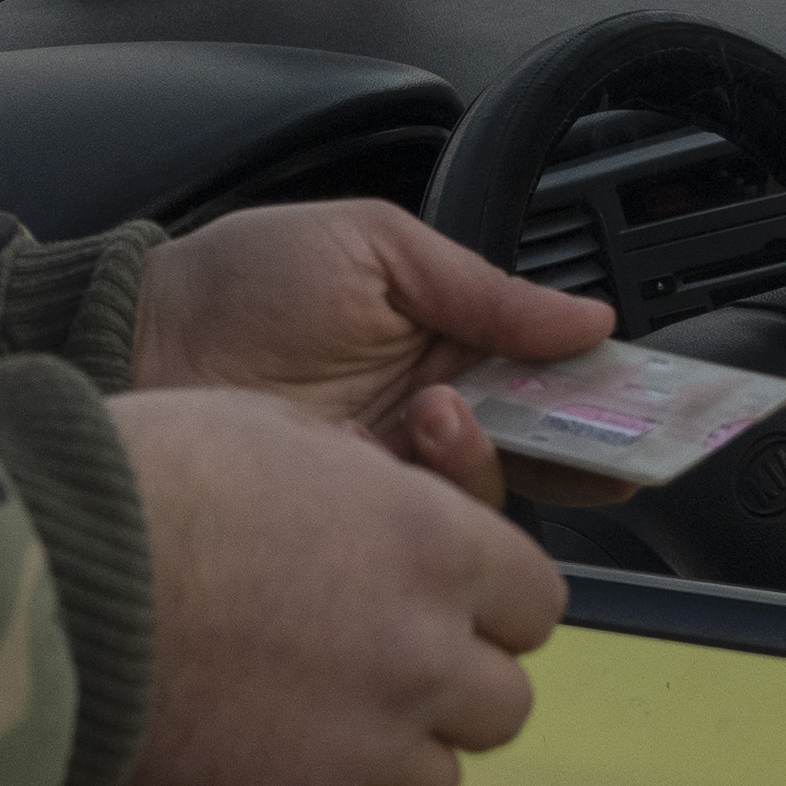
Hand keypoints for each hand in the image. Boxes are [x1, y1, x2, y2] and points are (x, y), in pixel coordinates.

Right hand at [108, 388, 564, 785]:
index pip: (537, 604)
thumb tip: (373, 506)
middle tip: (372, 656)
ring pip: (435, 783)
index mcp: (436, 547)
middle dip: (450, 685)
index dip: (488, 601)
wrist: (49, 577)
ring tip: (308, 715)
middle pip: (503, 706)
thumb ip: (361, 487)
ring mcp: (364, 746)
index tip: (440, 596)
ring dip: (388, 753)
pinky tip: (260, 764)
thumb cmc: (149, 480)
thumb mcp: (275, 431)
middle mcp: (422, 655)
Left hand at [124, 200, 607, 501]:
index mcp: (447, 348)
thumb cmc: (238, 281)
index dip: (606, 399)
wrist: (134, 340)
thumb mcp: (374, 248)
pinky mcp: (349, 529)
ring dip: (481, 462)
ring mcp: (391, 481)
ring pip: (488, 504)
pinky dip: (422, 502)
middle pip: (541, 456)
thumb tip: (590, 319)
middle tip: (588, 441)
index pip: (552, 384)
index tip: (651, 411)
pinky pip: (420, 537)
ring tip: (432, 412)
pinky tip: (386, 453)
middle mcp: (429, 422)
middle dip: (575, 450)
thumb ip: (485, 289)